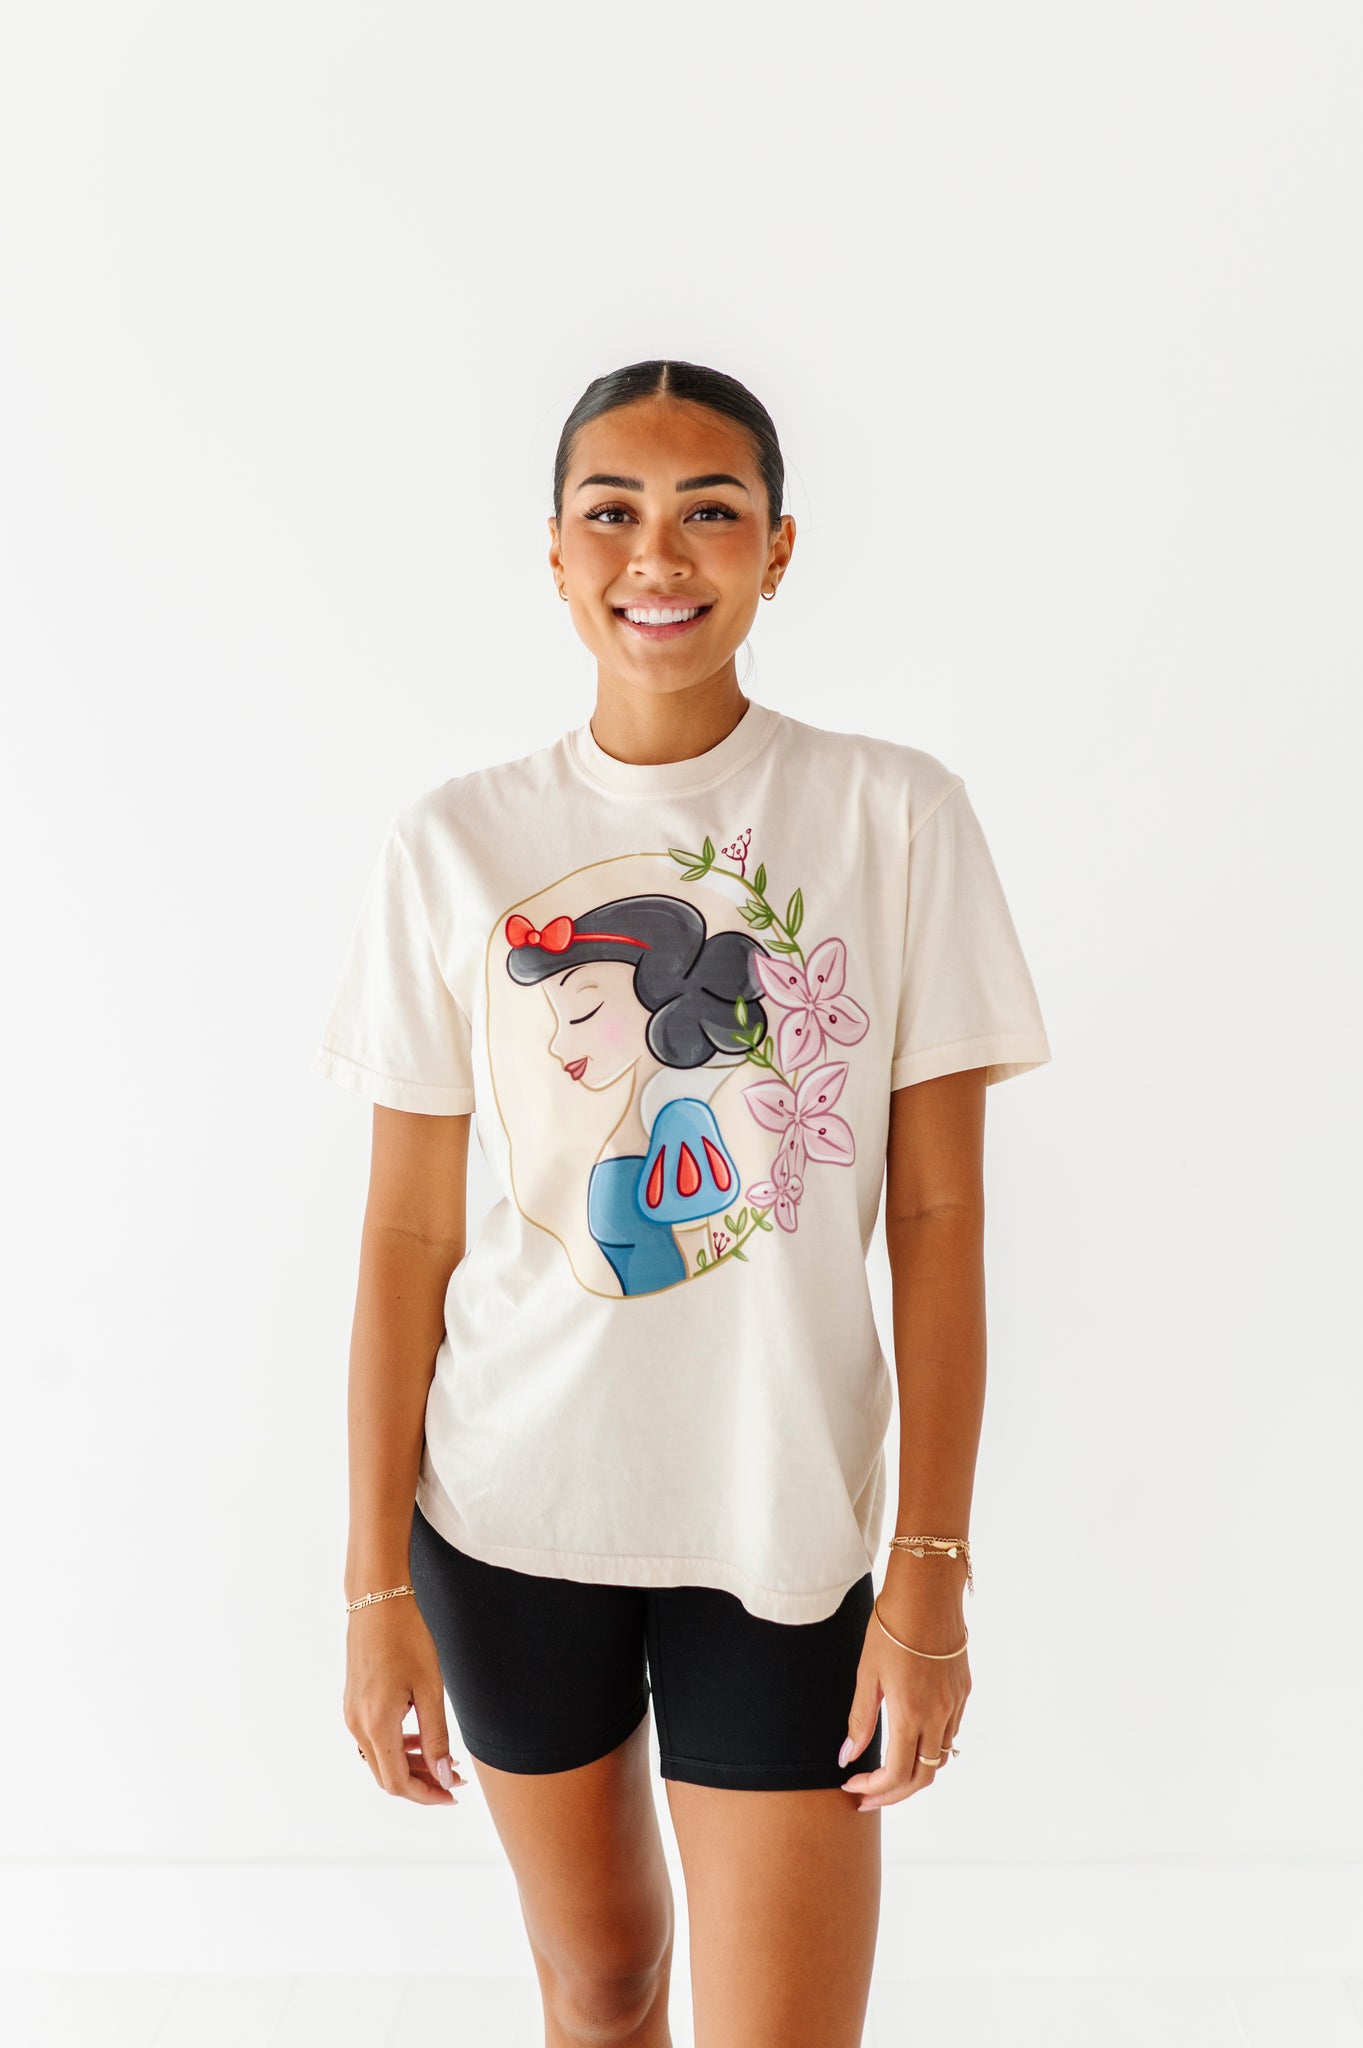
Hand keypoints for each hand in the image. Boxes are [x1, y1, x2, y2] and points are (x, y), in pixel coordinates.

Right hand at [344, 1597, 466, 1804]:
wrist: (377, 1603)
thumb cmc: (406, 1639)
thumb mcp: (430, 1689)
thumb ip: (436, 1737)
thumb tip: (442, 1777)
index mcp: (376, 1725)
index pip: (398, 1782)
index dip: (427, 1795)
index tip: (453, 1794)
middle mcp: (357, 1726)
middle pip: (387, 1776)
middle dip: (422, 1783)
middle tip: (454, 1778)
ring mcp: (351, 1715)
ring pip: (380, 1759)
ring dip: (411, 1766)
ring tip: (443, 1759)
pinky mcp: (353, 1704)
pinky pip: (374, 1740)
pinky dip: (398, 1747)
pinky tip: (420, 1737)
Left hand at [838, 1576, 969, 1810]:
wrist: (928, 1591)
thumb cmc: (891, 1626)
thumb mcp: (867, 1674)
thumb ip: (860, 1720)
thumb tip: (847, 1757)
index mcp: (910, 1713)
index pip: (896, 1774)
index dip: (875, 1790)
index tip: (853, 1787)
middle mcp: (939, 1714)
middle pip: (923, 1777)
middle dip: (894, 1794)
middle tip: (867, 1794)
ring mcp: (955, 1704)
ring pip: (941, 1758)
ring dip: (914, 1772)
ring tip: (886, 1770)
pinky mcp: (964, 1691)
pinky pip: (950, 1733)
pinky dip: (930, 1747)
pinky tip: (910, 1737)